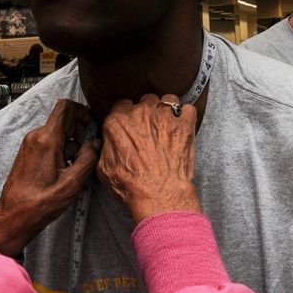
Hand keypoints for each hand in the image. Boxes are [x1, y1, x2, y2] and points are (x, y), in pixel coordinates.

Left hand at [0, 99, 98, 256]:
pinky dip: (61, 152)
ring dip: (70, 145)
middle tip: (84, 154)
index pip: (65, 107)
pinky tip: (63, 171)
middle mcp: (36, 136)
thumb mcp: (72, 182)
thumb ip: (88, 159)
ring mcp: (30, 144)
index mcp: (46, 139)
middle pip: (63, 121)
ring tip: (73, 168)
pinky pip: (49, 143)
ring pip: (58, 133)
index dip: (82, 112)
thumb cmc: (40, 203)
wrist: (15, 216)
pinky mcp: (28, 153)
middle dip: (78, 133)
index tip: (89, 127)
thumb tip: (96, 144)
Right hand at [97, 93, 200, 223]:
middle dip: (147, 111)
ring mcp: (164, 117)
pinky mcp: (184, 125)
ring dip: (167, 110)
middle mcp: (140, 114)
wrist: (158, 193)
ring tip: (168, 124)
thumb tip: (107, 144)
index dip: (127, 115)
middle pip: (145, 100)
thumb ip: (106, 148)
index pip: (122, 105)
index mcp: (118, 122)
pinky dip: (186, 116)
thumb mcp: (104, 168)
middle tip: (150, 128)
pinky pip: (188, 110)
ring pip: (168, 100)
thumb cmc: (130, 184)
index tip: (131, 125)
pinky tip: (184, 126)